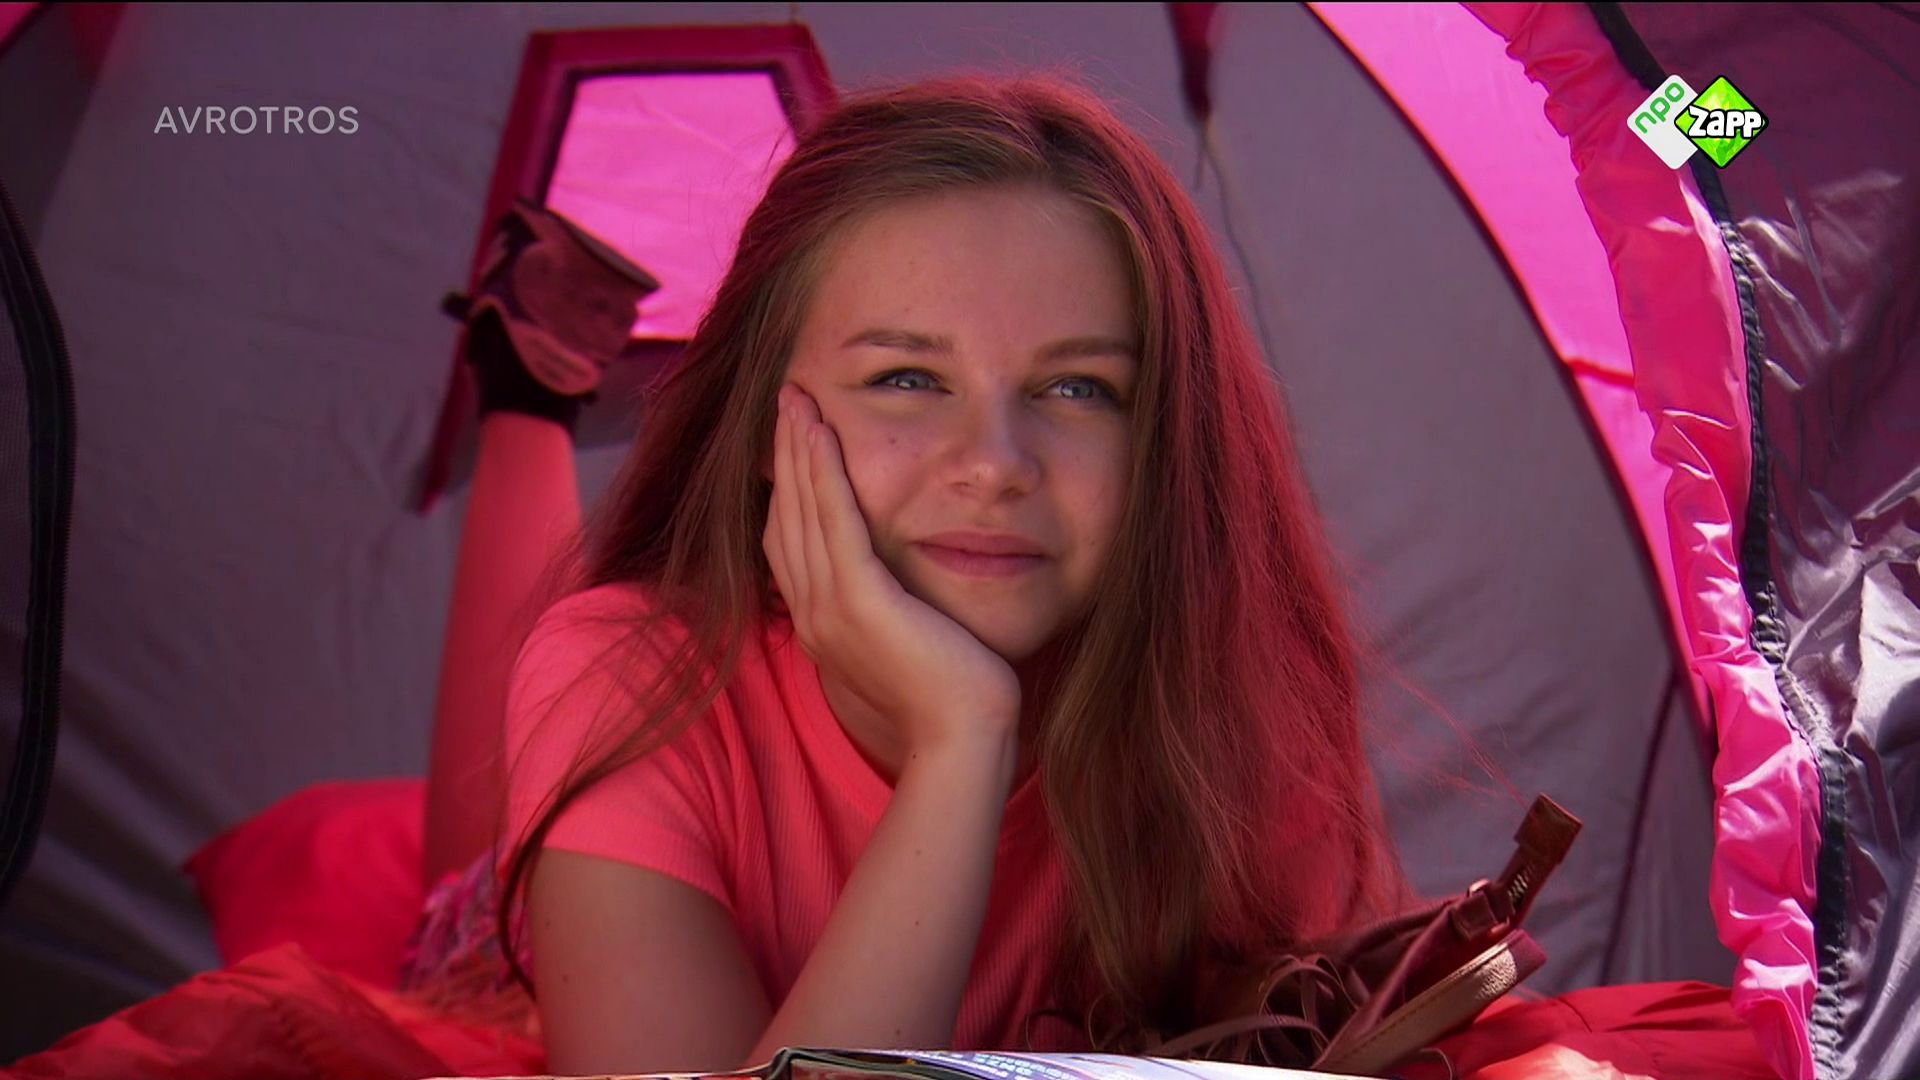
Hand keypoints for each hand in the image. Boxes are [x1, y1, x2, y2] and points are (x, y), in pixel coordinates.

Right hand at [763, 384, 1021, 759]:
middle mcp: (813, 615)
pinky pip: (834, 524)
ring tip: (796, 397)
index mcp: (821, 624)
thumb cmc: (951, 694)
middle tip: (785, 397)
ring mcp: (830, 610)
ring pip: (802, 512)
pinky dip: (823, 475)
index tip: (791, 439)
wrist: (962, 736)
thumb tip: (899, 582)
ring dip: (797, 449)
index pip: (788, 541)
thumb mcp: (908, 639)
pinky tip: (822, 433)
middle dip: (783, 454)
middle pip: (784, 517)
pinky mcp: (860, 603)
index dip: (785, 485)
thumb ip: (890, 607)